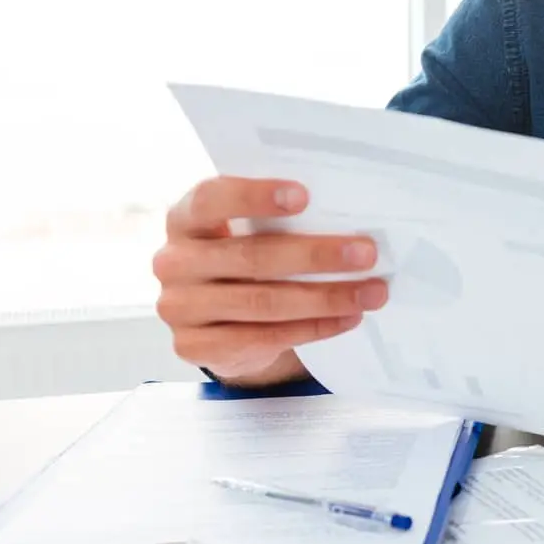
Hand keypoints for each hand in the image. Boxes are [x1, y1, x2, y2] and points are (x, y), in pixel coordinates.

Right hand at [152, 176, 388, 387]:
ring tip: (371, 292)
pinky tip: (347, 319)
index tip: (305, 196)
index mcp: (184, 219)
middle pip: (250, 257)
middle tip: (365, 253)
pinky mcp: (193, 347)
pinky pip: (262, 338)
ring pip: (262, 303)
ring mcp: (178, 308)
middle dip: (315, 256)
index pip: (211, 200)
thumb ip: (275, 222)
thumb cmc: (243, 260)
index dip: (255, 197)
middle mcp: (173, 261)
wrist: (217, 321)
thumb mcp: (246, 233)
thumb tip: (347, 216)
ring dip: (325, 298)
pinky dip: (312, 328)